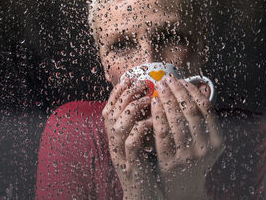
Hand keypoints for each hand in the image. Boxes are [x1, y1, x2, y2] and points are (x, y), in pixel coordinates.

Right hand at [102, 78, 161, 198]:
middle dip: (127, 94)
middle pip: (112, 113)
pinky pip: (132, 143)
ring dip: (133, 109)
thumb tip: (152, 102)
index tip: (130, 78)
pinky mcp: (132, 166)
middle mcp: (114, 145)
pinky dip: (143, 128)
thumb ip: (142, 125)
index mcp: (115, 138)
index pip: (109, 109)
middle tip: (142, 83)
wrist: (144, 197)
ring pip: (118, 125)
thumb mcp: (142, 144)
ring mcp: (121, 156)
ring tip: (149, 99)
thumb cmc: (147, 168)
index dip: (118, 92)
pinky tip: (156, 121)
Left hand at [151, 76, 224, 199]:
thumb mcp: (206, 142)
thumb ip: (203, 120)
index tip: (182, 80)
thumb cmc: (193, 160)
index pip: (206, 109)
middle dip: (178, 91)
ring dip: (167, 98)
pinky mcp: (170, 161)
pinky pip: (162, 132)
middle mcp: (205, 148)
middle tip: (168, 78)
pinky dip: (158, 114)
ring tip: (160, 86)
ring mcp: (187, 155)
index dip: (193, 92)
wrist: (184, 190)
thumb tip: (197, 88)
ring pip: (176, 119)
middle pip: (190, 111)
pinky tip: (154, 102)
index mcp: (217, 141)